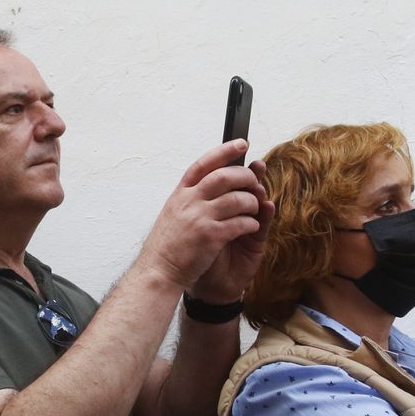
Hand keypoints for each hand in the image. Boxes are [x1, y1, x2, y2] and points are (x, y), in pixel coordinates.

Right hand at [139, 141, 267, 292]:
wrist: (159, 271)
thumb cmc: (167, 245)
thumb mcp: (173, 213)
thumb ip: (190, 197)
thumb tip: (210, 182)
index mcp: (181, 194)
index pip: (205, 164)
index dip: (225, 151)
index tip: (242, 144)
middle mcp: (190, 202)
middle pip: (225, 176)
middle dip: (245, 176)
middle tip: (255, 181)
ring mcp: (200, 218)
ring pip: (237, 199)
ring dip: (251, 202)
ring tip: (254, 208)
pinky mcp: (211, 236)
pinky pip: (240, 223)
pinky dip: (250, 223)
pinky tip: (251, 226)